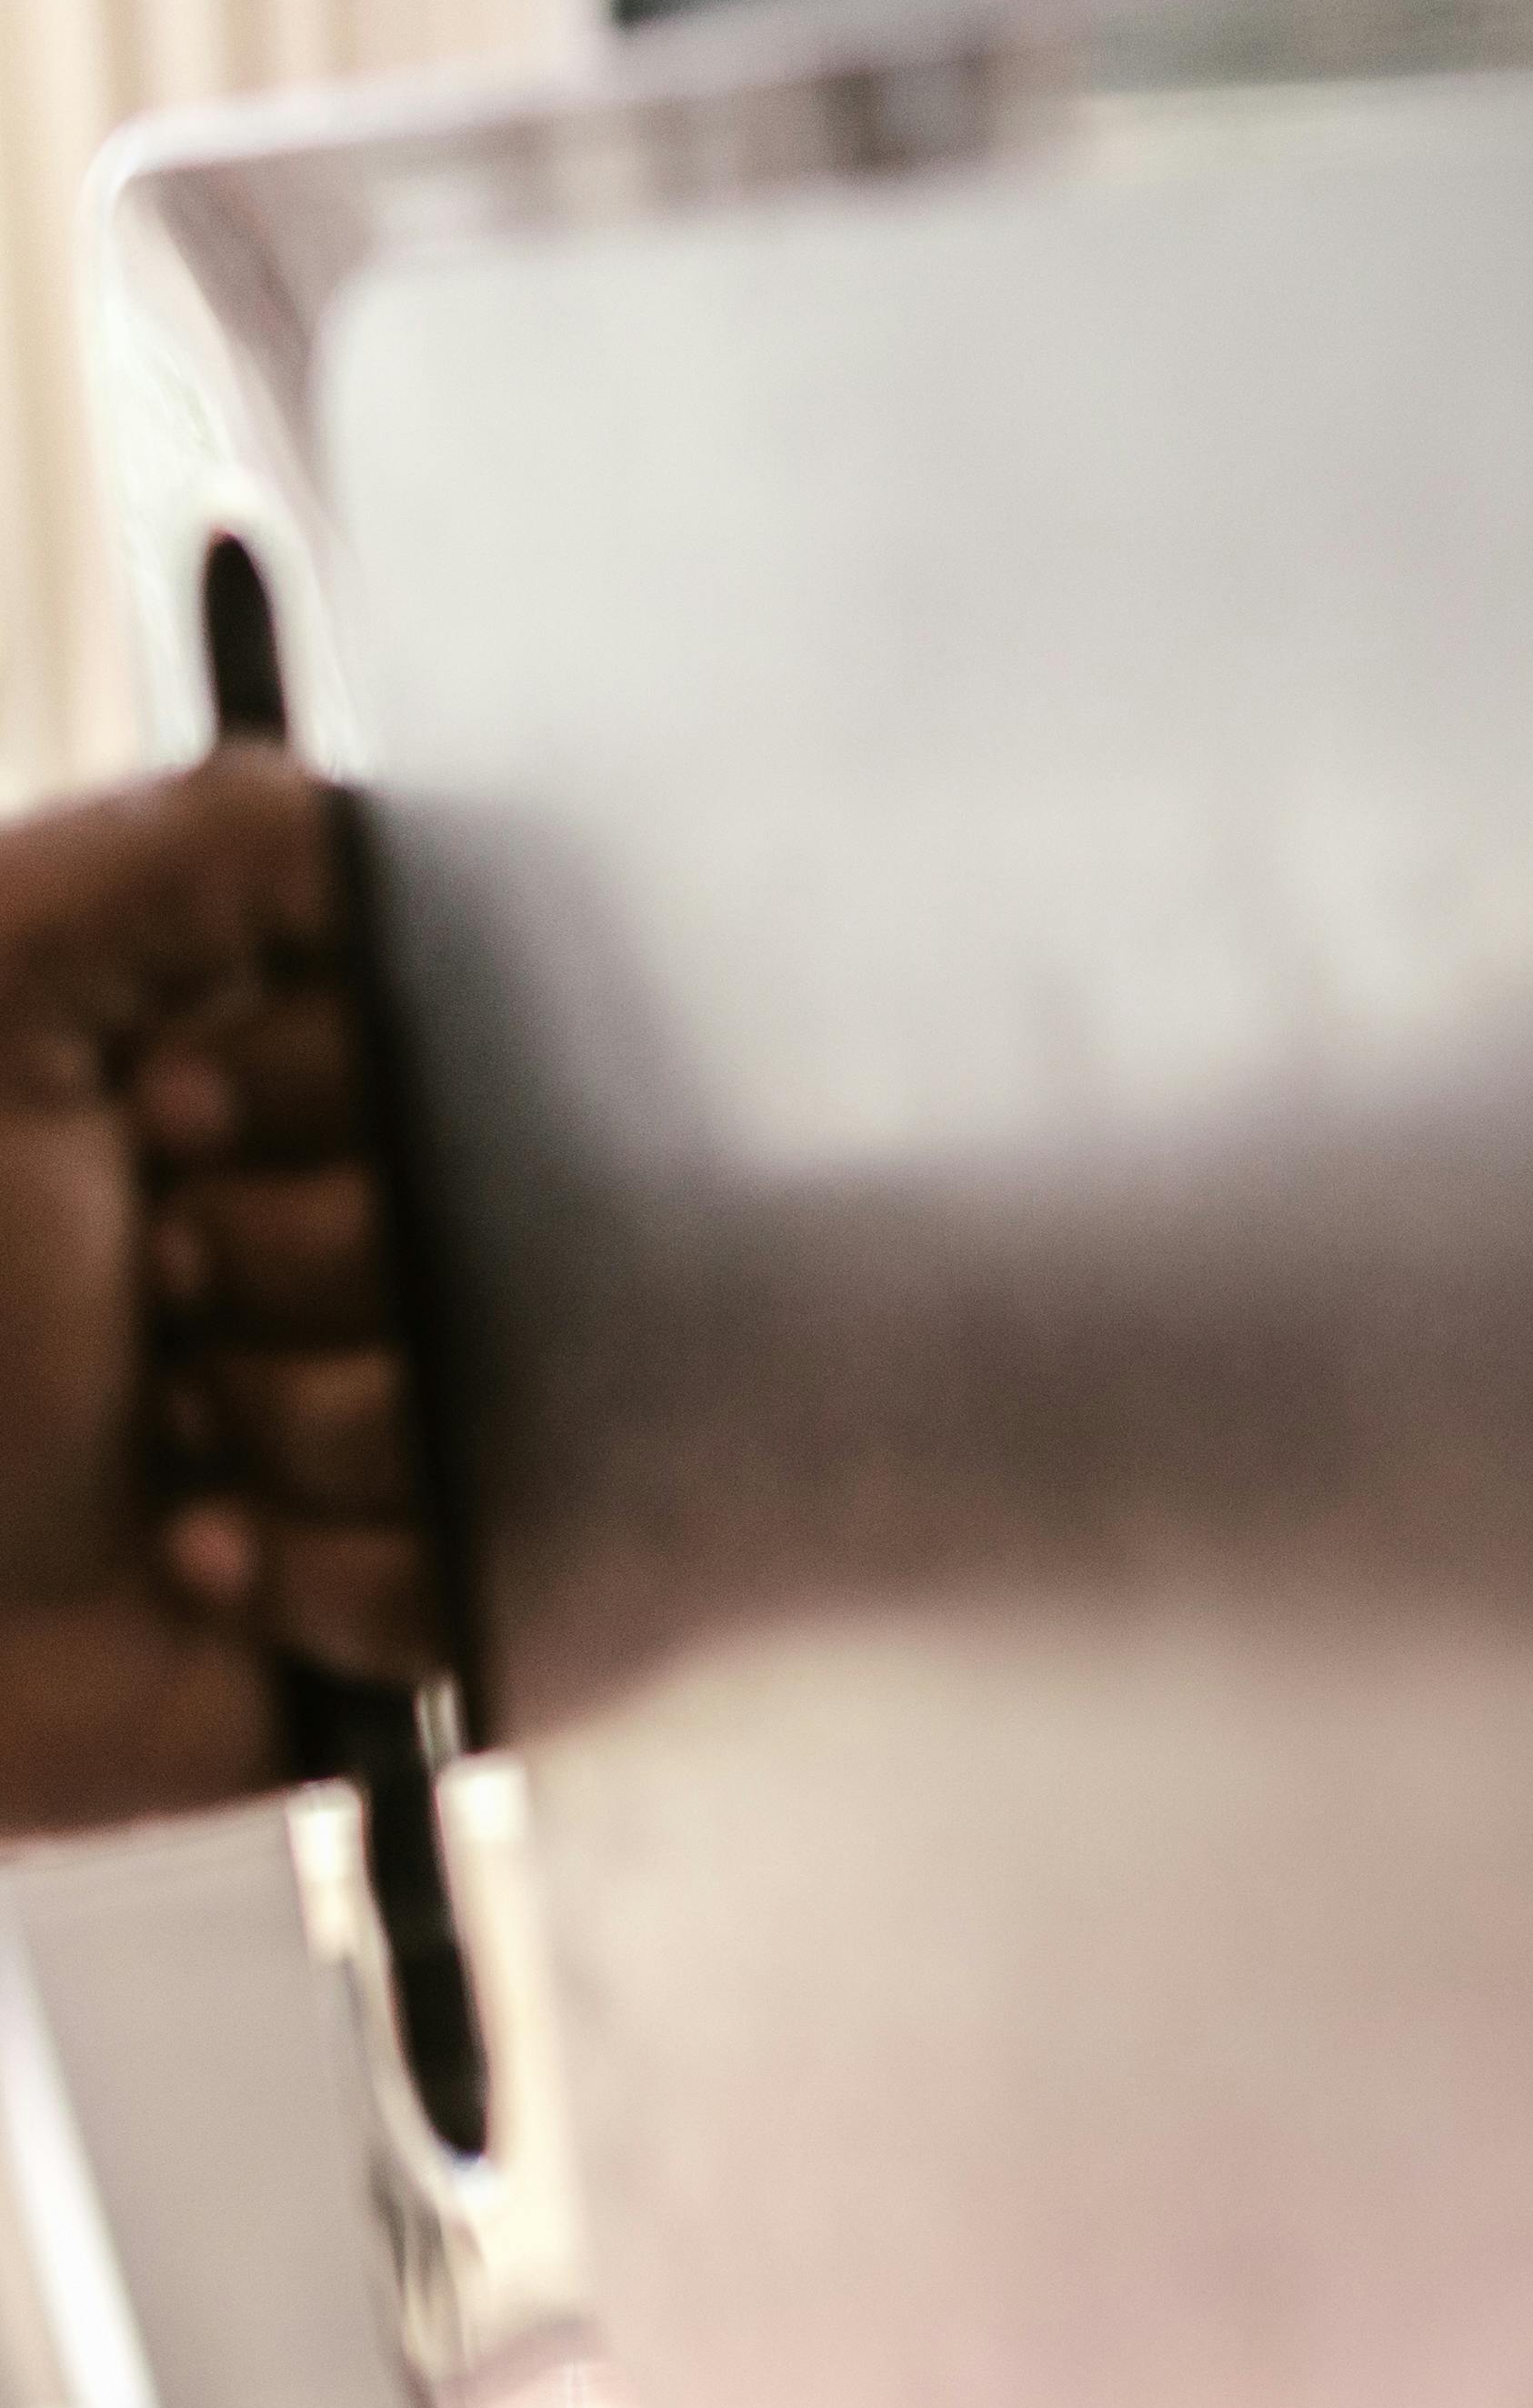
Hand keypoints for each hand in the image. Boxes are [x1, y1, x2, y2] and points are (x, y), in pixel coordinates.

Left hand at [0, 751, 427, 1831]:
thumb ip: (166, 861)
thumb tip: (345, 803)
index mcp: (216, 1092)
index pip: (431, 1029)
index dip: (317, 1083)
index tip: (165, 1123)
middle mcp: (299, 1245)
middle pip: (491, 1214)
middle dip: (318, 1264)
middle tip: (158, 1293)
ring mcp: (353, 1429)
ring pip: (498, 1401)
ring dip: (315, 1431)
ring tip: (167, 1451)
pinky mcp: (384, 1604)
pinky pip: (481, 1578)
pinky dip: (338, 1577)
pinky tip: (206, 1557)